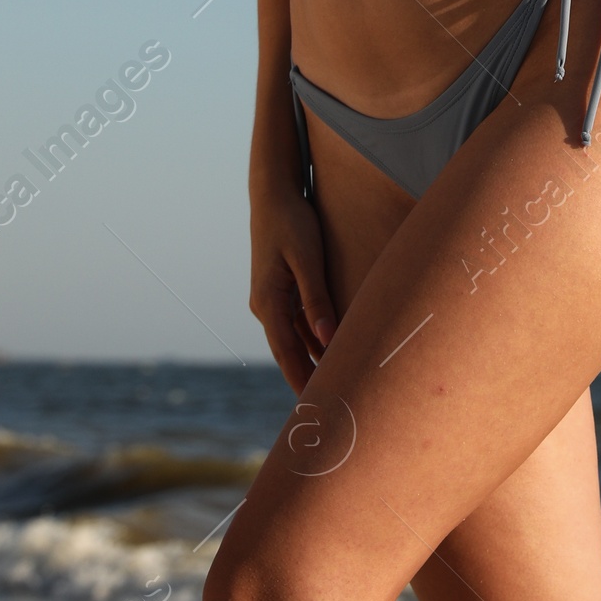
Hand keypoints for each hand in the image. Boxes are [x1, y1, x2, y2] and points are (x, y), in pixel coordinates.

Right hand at [250, 185, 336, 390]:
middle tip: (329, 406)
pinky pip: (296, 323)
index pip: (286, 353)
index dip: (301, 380)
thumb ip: (317, 299)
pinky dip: (311, 340)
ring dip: (311, 360)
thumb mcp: (307, 259)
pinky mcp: (279, 291)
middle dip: (307, 378)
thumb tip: (328, 340)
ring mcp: (270, 300)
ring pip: (293, 339)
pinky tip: (331, 351)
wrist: (273, 194)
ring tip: (335, 384)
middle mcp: (265, 306)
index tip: (316, 406)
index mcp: (268, 302)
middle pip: (288, 352)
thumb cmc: (293, 223)